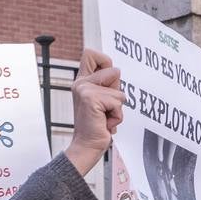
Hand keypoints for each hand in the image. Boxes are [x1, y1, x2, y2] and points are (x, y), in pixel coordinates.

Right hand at [64, 49, 125, 174]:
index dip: (105, 61)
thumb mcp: (103, 102)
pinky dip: (117, 116)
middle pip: (113, 69)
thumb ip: (107, 86)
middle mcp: (81, 82)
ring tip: (105, 117)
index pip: (91, 53)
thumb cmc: (98, 126)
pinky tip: (105, 123)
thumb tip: (117, 70)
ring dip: (118, 108)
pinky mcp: (90, 99)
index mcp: (83, 81)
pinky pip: (118, 103)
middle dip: (117, 90)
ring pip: (119, 92)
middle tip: (106, 107)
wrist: (87, 145)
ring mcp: (84, 89)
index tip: (108, 80)